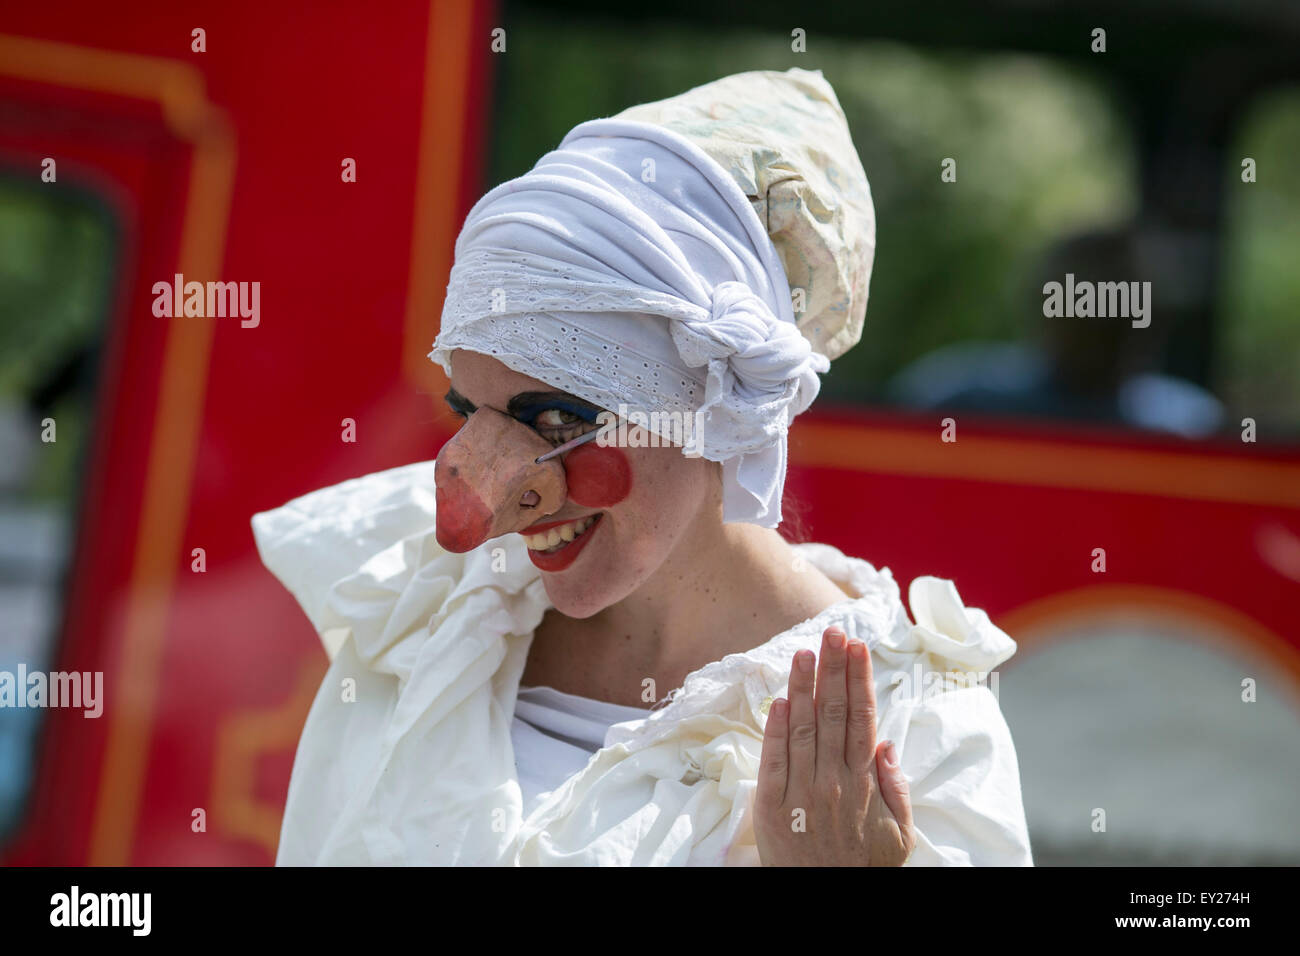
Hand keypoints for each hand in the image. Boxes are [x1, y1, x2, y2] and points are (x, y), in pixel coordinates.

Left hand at [755, 626, 915, 865]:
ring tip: (804, 652)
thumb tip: (886, 744)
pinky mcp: (772, 806)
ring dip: (803, 687)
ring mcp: (801, 791)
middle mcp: (833, 780)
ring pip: (803, 728)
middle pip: (833, 713)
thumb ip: (895, 787)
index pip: (861, 718)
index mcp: (864, 782)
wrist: (827, 900)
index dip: (859, 680)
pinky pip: (774, 760)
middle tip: (833, 633)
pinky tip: (779, 700)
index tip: (857, 648)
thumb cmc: (864, 867)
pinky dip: (776, 729)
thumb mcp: (899, 835)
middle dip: (833, 669)